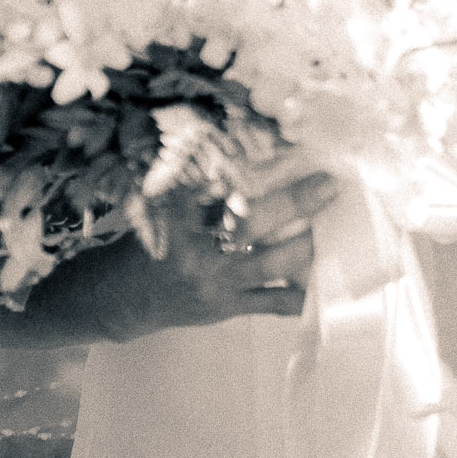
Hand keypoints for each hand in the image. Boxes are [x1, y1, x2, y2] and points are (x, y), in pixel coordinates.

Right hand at [102, 169, 335, 337]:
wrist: (120, 299)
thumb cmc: (148, 245)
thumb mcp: (162, 209)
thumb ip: (201, 191)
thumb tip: (251, 162)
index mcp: (178, 218)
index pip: (219, 188)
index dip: (255, 169)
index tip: (291, 149)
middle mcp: (196, 251)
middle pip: (250, 224)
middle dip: (294, 202)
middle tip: (328, 184)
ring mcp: (213, 283)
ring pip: (269, 264)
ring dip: (307, 247)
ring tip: (336, 228)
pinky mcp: (226, 308)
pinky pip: (271, 304)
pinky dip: (300, 296)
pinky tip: (326, 284)